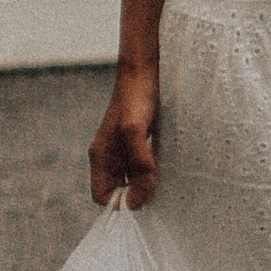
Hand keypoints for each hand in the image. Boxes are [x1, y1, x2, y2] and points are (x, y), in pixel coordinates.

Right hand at [90, 58, 159, 206]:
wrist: (145, 68)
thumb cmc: (136, 98)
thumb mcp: (135, 132)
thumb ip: (138, 165)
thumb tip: (137, 201)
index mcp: (100, 156)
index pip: (101, 196)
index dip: (120, 203)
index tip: (144, 198)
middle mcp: (109, 154)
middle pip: (118, 188)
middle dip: (136, 193)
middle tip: (160, 190)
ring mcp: (122, 146)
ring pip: (132, 176)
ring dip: (147, 181)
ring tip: (167, 178)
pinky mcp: (138, 137)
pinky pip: (142, 162)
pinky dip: (153, 167)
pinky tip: (169, 163)